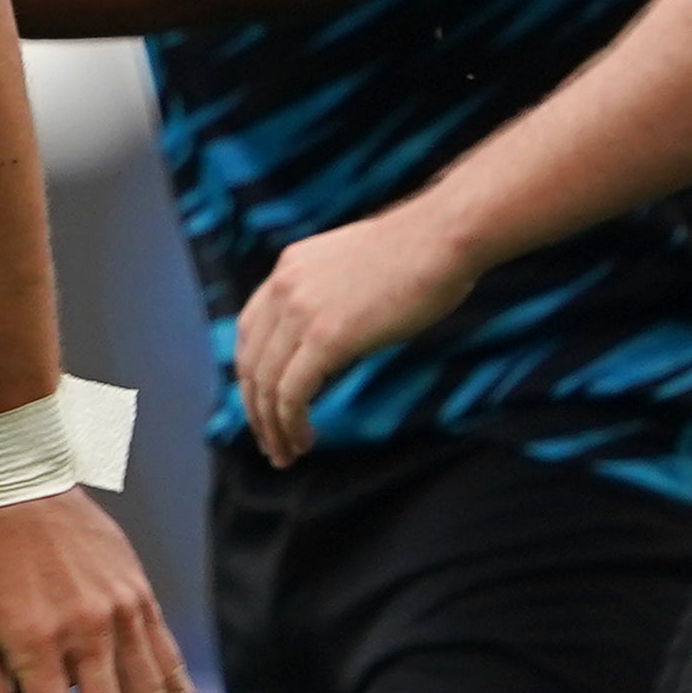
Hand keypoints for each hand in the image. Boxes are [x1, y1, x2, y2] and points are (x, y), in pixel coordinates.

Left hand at [234, 206, 478, 465]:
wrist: (442, 238)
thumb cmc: (417, 254)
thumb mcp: (353, 270)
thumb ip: (329, 299)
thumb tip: (328, 342)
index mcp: (287, 268)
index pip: (250, 332)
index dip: (253, 375)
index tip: (264, 405)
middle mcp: (283, 288)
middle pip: (250, 363)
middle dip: (256, 410)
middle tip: (270, 442)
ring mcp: (300, 312)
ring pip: (266, 385)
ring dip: (272, 426)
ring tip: (285, 454)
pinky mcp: (325, 338)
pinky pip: (291, 393)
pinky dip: (290, 424)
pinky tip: (304, 441)